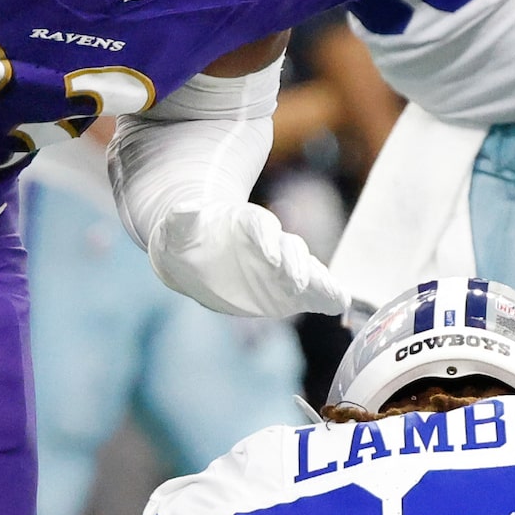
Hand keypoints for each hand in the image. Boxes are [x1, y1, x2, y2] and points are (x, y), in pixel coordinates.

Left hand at [144, 200, 345, 318]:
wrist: (198, 255)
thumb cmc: (188, 240)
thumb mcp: (176, 230)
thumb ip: (181, 221)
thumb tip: (182, 210)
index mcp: (244, 224)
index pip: (260, 226)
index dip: (267, 239)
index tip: (271, 257)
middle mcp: (269, 243)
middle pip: (289, 248)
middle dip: (295, 264)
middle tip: (297, 283)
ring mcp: (281, 266)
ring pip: (306, 269)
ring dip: (319, 281)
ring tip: (333, 295)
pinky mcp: (288, 289)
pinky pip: (311, 291)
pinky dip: (326, 296)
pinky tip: (338, 304)